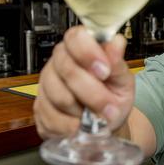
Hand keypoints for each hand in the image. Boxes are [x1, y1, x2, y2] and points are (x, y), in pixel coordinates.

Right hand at [33, 25, 133, 139]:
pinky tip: (82, 125)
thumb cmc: (113, 97)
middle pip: (67, 69)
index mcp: (80, 48)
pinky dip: (72, 126)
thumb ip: (117, 63)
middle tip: (109, 107)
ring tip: (98, 117)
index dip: (88, 53)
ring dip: (83, 112)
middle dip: (92, 92)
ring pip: (59, 97)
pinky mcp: (40, 109)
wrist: (105, 122)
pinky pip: (52, 119)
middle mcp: (59, 62)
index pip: (75, 37)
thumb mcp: (122, 80)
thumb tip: (116, 42)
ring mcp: (46, 85)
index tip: (105, 71)